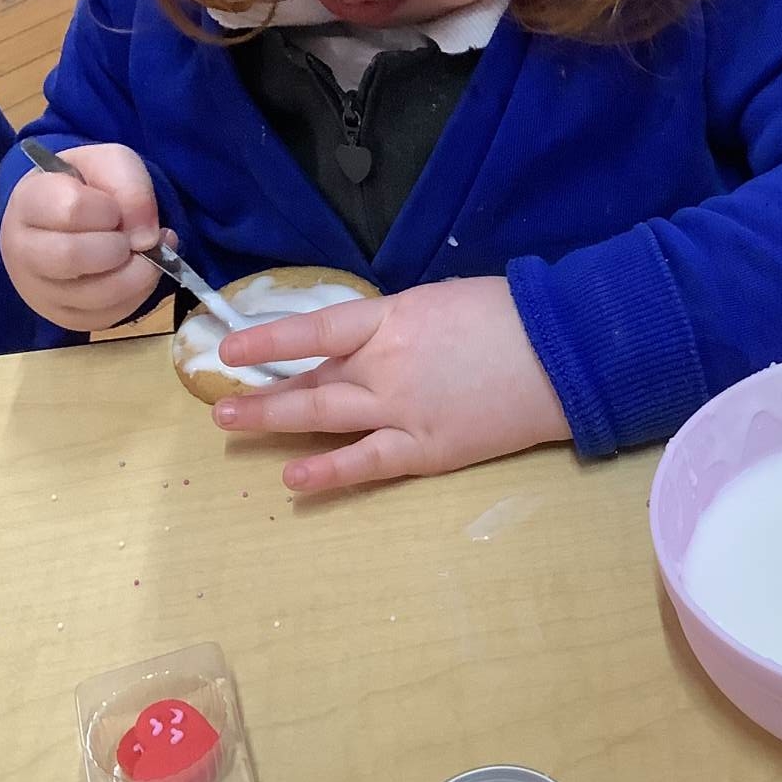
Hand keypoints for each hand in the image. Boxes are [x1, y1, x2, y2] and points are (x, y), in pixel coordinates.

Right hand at [0, 142, 165, 331]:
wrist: (74, 219)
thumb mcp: (110, 164)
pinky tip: (138, 271)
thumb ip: (130, 185)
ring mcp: (39, 290)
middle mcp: (22, 251)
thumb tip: (146, 238)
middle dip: (118, 245)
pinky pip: (109, 315)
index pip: (70, 208)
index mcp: (28, 202)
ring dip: (137, 272)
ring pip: (95, 295)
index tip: (114, 209)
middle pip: (72, 256)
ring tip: (143, 253)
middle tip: (129, 237)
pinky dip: (138, 294)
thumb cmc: (88, 187)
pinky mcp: (65, 317)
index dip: (108, 208)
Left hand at [213, 276, 569, 490]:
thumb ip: (399, 323)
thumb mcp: (443, 301)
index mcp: (394, 319)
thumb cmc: (510, 316)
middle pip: (311, 381)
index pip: (317, 328)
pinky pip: (367, 464)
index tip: (229, 346)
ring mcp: (403, 411)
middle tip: (217, 401)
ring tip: (231, 426)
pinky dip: (328, 472)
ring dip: (274, 422)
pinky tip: (293, 480)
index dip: (269, 339)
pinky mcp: (427, 450)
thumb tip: (369, 342)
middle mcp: (386, 365)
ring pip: (324, 419)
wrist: (564, 354)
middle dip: (261, 391)